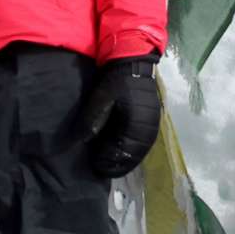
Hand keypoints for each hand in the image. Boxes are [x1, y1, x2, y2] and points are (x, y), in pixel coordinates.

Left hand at [75, 55, 160, 178]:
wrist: (134, 65)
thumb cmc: (117, 81)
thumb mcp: (101, 98)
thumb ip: (92, 119)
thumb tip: (81, 141)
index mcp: (135, 125)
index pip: (122, 153)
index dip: (109, 162)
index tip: (96, 166)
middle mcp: (148, 130)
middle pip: (132, 157)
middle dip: (117, 164)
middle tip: (100, 169)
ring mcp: (152, 127)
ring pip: (139, 153)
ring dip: (125, 160)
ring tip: (109, 164)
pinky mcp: (152, 123)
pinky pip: (144, 145)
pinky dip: (133, 152)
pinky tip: (121, 152)